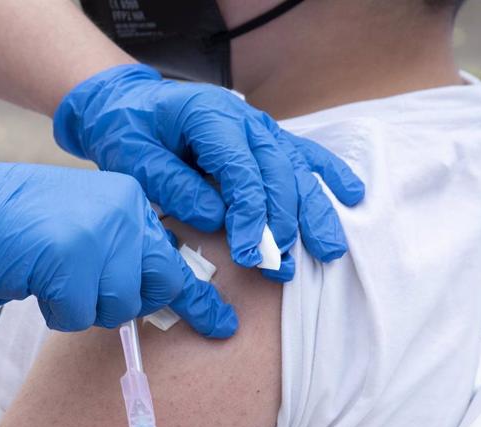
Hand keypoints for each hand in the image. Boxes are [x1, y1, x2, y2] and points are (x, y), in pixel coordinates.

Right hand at [0, 157, 236, 336]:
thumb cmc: (13, 223)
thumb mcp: (79, 222)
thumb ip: (118, 247)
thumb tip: (152, 293)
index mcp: (128, 198)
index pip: (176, 255)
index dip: (198, 296)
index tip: (224, 325)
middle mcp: (123, 212)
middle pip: (155, 285)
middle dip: (128, 303)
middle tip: (94, 298)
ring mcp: (99, 234)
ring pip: (116, 306)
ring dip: (82, 306)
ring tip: (49, 274)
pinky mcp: (71, 260)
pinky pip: (78, 315)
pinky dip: (55, 310)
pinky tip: (34, 281)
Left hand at [53, 64, 365, 280]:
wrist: (128, 103)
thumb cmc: (129, 130)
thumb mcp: (133, 157)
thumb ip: (173, 184)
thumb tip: (216, 217)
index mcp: (211, 117)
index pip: (242, 172)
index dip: (250, 216)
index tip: (250, 255)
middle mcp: (245, 121)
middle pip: (277, 174)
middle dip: (283, 225)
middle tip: (279, 268)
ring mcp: (260, 129)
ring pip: (297, 170)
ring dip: (313, 212)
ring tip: (328, 251)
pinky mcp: (266, 140)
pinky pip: (304, 155)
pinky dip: (329, 175)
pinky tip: (352, 195)